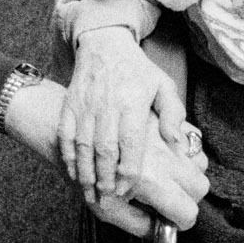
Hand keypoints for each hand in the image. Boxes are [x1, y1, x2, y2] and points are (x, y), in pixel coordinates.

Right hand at [0, 76, 206, 234]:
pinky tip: (73, 173)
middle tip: (108, 197)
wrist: (103, 44)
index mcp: (132, 104)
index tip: (128, 189)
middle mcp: (107, 106)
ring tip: (90, 192)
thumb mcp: (164, 86)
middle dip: (105, 177)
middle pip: (104, 149)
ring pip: (83, 146)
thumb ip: (174, 115)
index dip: (127, 169)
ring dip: (85, 172)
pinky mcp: (70, 106)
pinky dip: (68, 156)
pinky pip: (66, 135)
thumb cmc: (137, 70)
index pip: (130, 143)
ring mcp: (85, 107)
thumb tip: (177, 143)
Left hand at [84, 124, 209, 235]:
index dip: (180, 222)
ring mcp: (166, 136)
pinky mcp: (164, 120)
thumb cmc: (88, 175)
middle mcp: (163, 157)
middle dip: (188, 199)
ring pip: (201, 163)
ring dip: (189, 174)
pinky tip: (170, 158)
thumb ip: (136, 225)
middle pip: (200, 186)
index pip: (188, 211)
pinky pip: (194, 138)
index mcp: (150, 181)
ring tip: (168, 178)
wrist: (77, 140)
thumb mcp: (106, 209)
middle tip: (169, 200)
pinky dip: (188, 151)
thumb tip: (159, 232)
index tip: (169, 221)